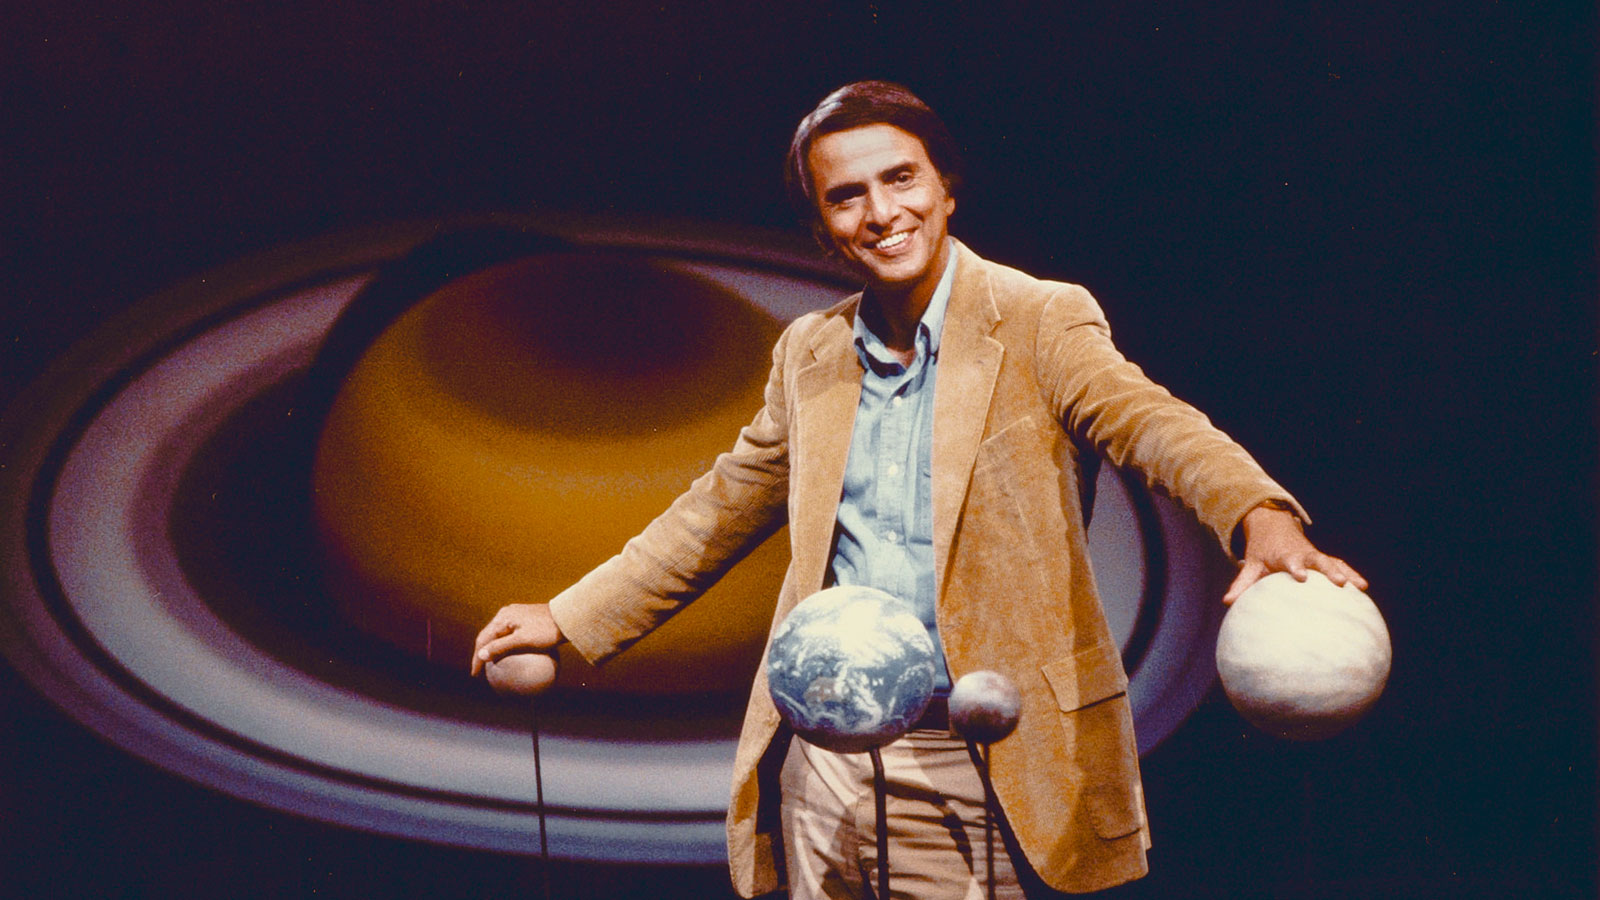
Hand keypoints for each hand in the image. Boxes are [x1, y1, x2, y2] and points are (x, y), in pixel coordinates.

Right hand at [470, 603, 564, 694]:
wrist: (569, 617)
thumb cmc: (547, 630)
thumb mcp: (523, 640)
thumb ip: (501, 647)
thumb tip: (480, 655)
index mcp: (502, 618)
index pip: (483, 639)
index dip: (476, 658)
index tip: (475, 675)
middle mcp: (505, 614)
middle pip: (488, 636)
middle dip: (481, 653)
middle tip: (480, 672)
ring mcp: (515, 616)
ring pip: (497, 635)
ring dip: (491, 650)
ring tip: (490, 665)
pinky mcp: (524, 620)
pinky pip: (509, 635)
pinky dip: (504, 647)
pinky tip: (509, 658)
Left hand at [1223, 504, 1367, 604]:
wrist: (1273, 526)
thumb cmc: (1261, 551)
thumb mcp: (1251, 565)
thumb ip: (1242, 584)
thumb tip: (1227, 602)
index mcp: (1284, 555)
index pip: (1290, 561)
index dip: (1296, 567)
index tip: (1301, 577)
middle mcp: (1302, 554)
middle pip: (1318, 560)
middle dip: (1328, 570)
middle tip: (1339, 583)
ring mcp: (1315, 556)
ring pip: (1333, 562)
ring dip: (1346, 573)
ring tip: (1360, 587)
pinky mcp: (1322, 559)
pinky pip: (1339, 565)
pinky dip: (1351, 573)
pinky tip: (1363, 588)